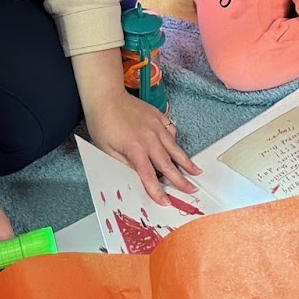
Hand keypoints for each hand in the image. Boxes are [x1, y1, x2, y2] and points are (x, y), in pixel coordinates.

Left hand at [86, 89, 200, 204]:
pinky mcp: (158, 116)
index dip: (157, 190)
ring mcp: (157, 126)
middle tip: (192, 190)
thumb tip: (137, 176)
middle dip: (181, 179)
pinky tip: (177, 147)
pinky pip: (171, 130)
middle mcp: (150, 138)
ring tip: (196, 172)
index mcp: (135, 149)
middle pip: (168, 164)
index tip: (166, 201)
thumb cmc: (102, 122)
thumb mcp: (106, 149)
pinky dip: (175, 140)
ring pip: (174, 147)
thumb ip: (123, 163)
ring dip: (186, 162)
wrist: (106, 96)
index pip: (149, 175)